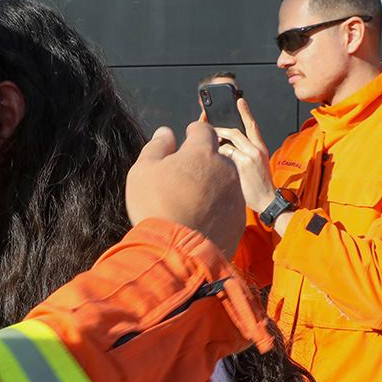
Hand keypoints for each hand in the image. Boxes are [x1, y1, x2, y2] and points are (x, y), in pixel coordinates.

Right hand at [125, 122, 244, 256]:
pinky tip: (200, 217)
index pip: (203, 130)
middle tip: (185, 175)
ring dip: (211, 184)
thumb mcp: (143, 170)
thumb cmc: (155, 206)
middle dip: (203, 161)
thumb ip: (157, 146)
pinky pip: (228, 206)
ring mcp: (234, 194)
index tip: (188, 135)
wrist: (175, 251)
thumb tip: (166, 132)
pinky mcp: (238, 218)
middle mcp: (224, 169)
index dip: (194, 131)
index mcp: (201, 153)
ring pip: (225, 181)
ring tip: (192, 200)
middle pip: (217, 157)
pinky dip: (216, 208)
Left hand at [212, 98, 275, 213]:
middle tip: (210, 126)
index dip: (246, 112)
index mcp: (260, 148)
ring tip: (208, 143)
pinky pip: (227, 151)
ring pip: (230, 139)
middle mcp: (257, 149)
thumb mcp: (255, 167)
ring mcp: (251, 155)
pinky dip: (219, 153)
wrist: (268, 201)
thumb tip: (226, 150)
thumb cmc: (258, 187)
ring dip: (217, 139)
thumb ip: (244, 156)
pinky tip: (213, 159)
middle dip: (222, 126)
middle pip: (238, 129)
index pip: (252, 126)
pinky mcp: (244, 163)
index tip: (240, 101)